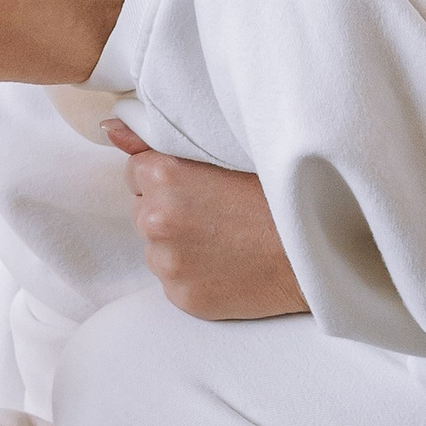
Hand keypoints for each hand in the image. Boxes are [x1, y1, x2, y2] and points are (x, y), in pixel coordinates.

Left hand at [105, 123, 308, 320]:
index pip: (135, 171)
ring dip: (179, 244)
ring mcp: (167, 262)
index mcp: (164, 176)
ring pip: (157, 248)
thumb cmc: (281, 194)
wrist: (317, 252)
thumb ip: (158, 144)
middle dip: (169, 210)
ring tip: (226, 241)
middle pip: (143, 210)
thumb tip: (108, 128)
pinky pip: (174, 280)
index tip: (197, 185)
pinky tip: (228, 265)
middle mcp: (156, 219)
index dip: (166, 177)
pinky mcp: (181, 297)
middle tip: (217, 213)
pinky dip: (193, 274)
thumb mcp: (225, 154)